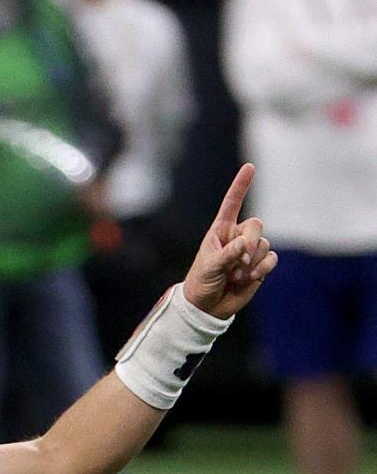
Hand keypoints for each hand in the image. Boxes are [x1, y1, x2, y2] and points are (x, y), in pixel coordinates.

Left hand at [182, 164, 277, 318]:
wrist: (209, 306)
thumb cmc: (202, 282)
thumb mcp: (210, 266)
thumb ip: (227, 254)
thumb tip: (246, 244)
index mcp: (220, 231)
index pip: (232, 204)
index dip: (241, 185)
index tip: (249, 167)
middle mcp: (237, 237)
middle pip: (256, 225)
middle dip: (251, 241)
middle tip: (239, 260)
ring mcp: (250, 250)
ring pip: (264, 244)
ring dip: (252, 262)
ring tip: (236, 275)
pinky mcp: (260, 265)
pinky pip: (271, 259)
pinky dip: (262, 269)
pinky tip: (249, 279)